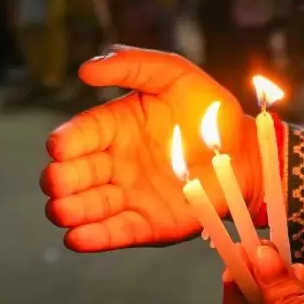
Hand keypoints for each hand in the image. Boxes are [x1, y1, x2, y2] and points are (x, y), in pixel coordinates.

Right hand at [42, 46, 261, 251]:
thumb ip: (133, 65)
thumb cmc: (209, 110)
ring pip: (88, 206)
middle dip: (61, 179)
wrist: (246, 152)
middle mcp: (114, 163)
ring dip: (70, 210)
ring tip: (62, 211)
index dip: (66, 141)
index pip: (80, 134)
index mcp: (114, 127)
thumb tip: (85, 70)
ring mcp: (128, 195)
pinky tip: (78, 238)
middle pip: (75, 173)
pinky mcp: (146, 224)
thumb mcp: (174, 74)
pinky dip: (95, 238)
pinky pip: (116, 232)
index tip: (58, 146)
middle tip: (57, 181)